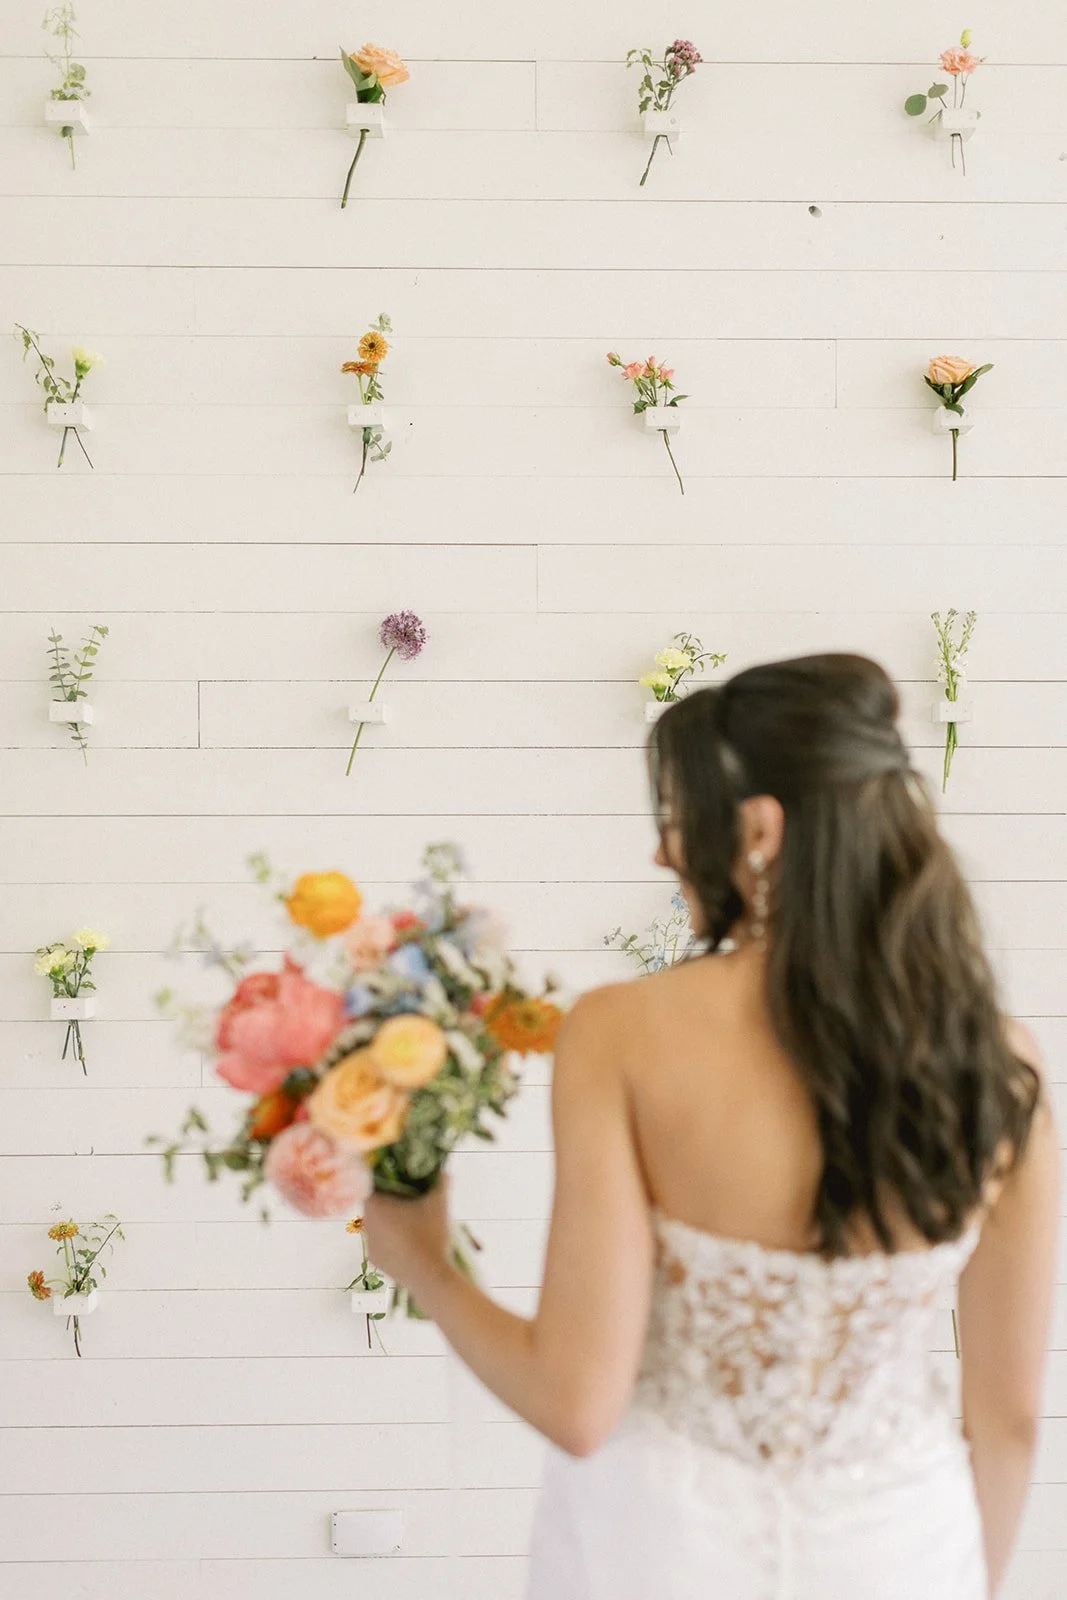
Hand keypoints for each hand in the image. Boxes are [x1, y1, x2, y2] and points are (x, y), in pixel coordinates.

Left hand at [362, 1179, 453, 1295]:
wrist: (431, 1277)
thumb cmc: (432, 1236)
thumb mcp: (440, 1204)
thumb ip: (442, 1183)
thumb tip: (445, 1171)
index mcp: (376, 1206)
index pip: (371, 1186)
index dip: (383, 1182)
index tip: (398, 1182)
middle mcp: (367, 1225)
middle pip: (374, 1206)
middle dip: (390, 1201)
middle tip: (409, 1200)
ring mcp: (370, 1245)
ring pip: (377, 1225)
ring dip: (390, 1222)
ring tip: (412, 1222)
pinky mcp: (376, 1261)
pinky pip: (380, 1243)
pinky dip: (390, 1240)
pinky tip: (409, 1241)